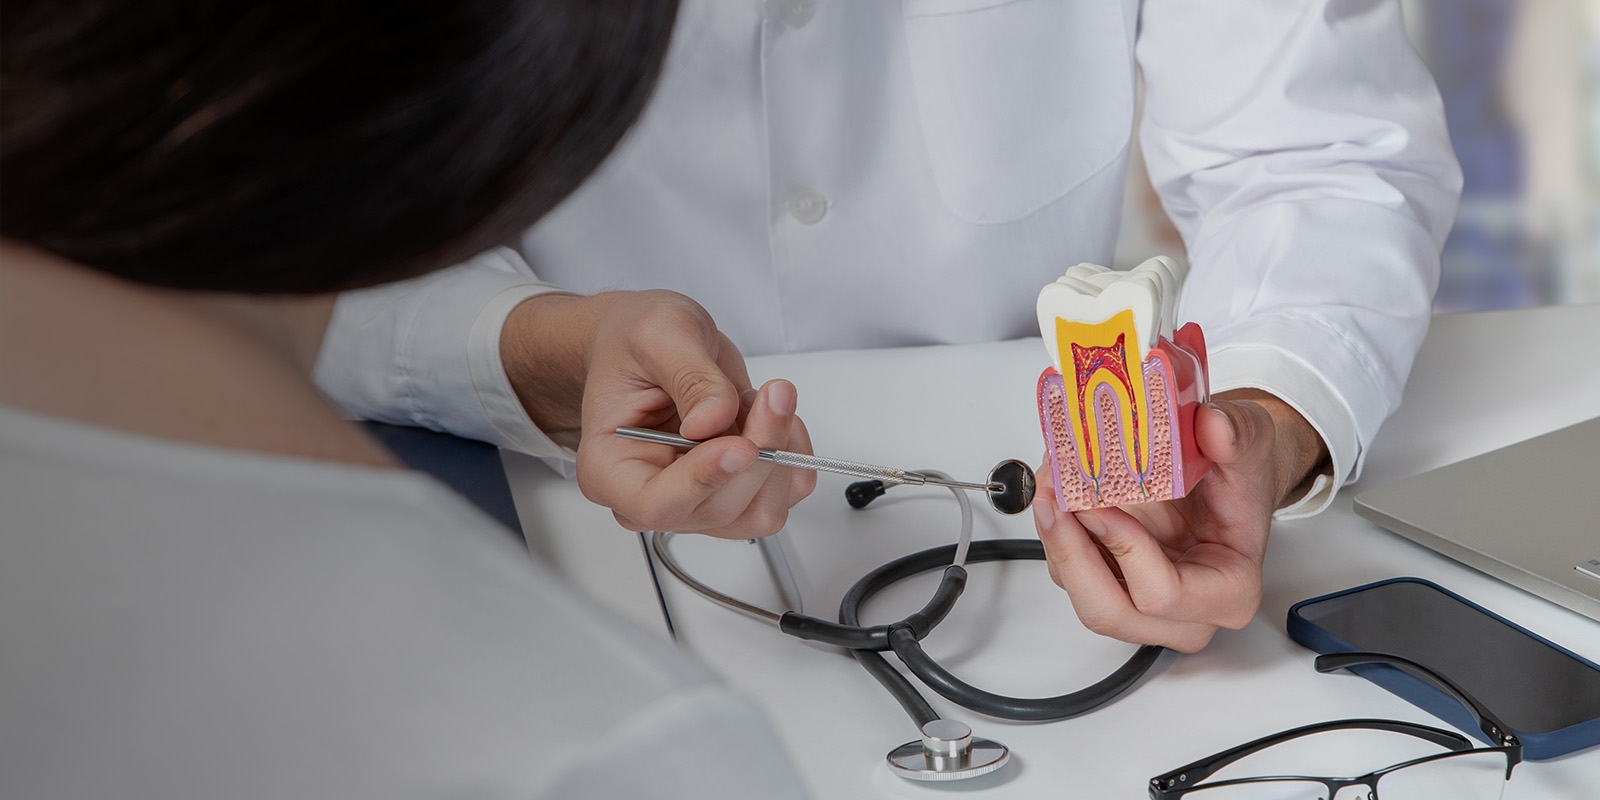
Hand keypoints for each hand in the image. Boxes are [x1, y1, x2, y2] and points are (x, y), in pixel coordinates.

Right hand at [501, 290, 814, 537]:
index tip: (740, 445)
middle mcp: (653, 495)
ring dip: (779, 452)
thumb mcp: (658, 335)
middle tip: (774, 394)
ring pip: (758, 512)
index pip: (655, 504)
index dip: (703, 482)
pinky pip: (785, 493)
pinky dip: (794, 452)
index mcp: (609, 469)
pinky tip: (772, 415)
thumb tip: (714, 419)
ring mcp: (699, 498)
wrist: (650, 347)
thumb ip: (690, 377)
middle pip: (718, 509)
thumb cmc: (634, 344)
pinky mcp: (737, 490)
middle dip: (759, 452)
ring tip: (761, 400)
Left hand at [1031, 390, 1328, 652]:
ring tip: (1050, 483)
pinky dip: (1057, 531)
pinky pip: (1070, 571)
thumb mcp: (1251, 444)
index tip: (1100, 507)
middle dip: (1070, 554)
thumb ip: (1237, 436)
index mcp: (1229, 592)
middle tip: (1054, 499)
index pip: (1164, 594)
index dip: (1124, 551)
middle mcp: (1183, 613)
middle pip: (1108, 611)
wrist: (1228, 477)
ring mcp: (1141, 602)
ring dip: (1056, 538)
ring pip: (1079, 592)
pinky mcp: (1111, 582)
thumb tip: (1212, 426)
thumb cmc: (1241, 476)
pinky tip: (1056, 491)